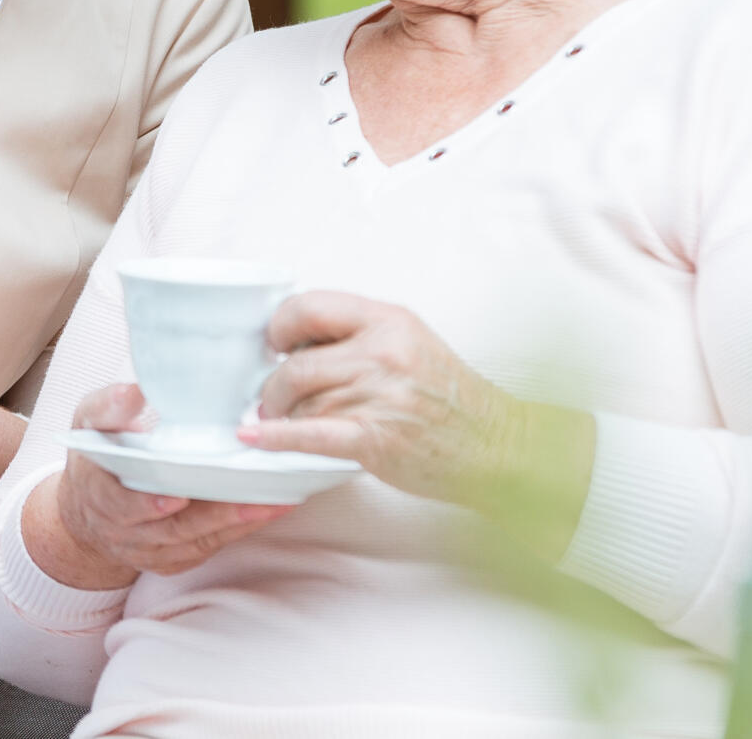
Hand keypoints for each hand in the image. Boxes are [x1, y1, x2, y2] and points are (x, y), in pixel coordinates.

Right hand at [34, 384, 289, 586]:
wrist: (88, 509)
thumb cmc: (97, 455)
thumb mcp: (89, 422)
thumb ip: (109, 407)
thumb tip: (135, 390)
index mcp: (100, 495)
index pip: (122, 505)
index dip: (148, 503)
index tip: (176, 496)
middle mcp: (124, 532)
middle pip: (172, 529)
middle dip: (214, 515)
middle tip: (253, 498)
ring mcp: (150, 550)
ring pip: (196, 542)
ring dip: (236, 524)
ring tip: (274, 502)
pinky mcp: (172, 559)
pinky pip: (207, 548)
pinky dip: (237, 531)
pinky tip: (267, 512)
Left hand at [243, 290, 506, 504]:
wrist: (496, 445)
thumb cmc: (452, 399)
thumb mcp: (410, 342)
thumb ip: (360, 335)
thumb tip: (299, 342)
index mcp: (387, 320)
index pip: (310, 306)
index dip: (280, 326)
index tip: (276, 344)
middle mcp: (381, 352)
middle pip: (296, 363)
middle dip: (273, 384)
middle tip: (272, 396)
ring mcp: (377, 395)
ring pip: (300, 401)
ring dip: (281, 416)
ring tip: (280, 422)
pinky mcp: (373, 438)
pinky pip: (310, 434)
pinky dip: (276, 438)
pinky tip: (255, 437)